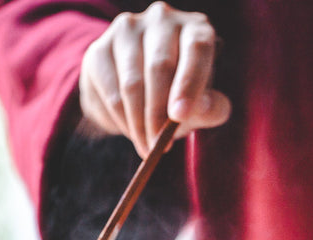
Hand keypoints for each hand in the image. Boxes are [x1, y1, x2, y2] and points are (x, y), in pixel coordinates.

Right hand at [79, 2, 230, 156]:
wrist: (142, 90)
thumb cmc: (182, 96)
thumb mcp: (205, 105)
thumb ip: (212, 108)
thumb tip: (200, 106)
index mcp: (195, 28)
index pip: (197, 48)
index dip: (189, 83)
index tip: (180, 116)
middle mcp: (162, 19)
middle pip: (159, 67)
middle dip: (159, 114)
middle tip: (160, 146)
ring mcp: (127, 30)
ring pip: (132, 83)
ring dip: (140, 124)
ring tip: (148, 147)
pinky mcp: (99, 49)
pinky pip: (110, 92)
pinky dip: (122, 120)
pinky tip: (133, 134)